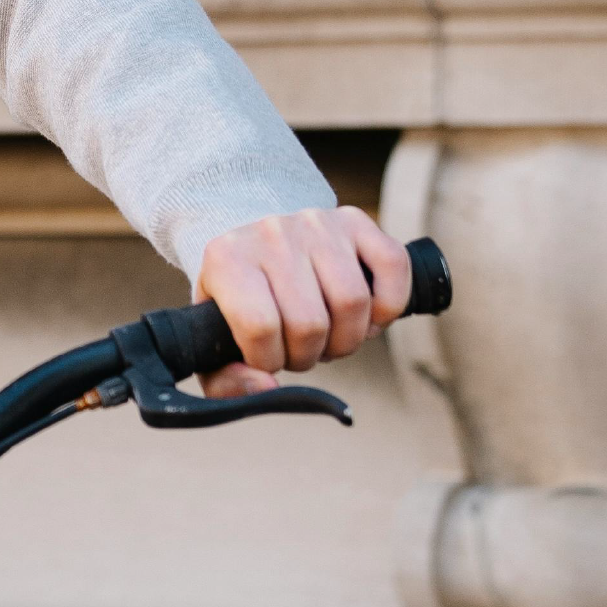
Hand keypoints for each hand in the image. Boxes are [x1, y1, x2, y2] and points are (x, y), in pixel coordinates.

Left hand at [193, 206, 409, 397]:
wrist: (254, 246)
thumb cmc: (236, 303)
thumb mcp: (213, 340)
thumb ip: (225, 381)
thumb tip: (266, 386)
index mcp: (226, 260)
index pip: (260, 327)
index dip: (271, 360)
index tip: (269, 358)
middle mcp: (271, 233)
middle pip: (310, 322)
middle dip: (309, 356)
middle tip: (301, 350)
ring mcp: (316, 223)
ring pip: (353, 302)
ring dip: (348, 339)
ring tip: (329, 338)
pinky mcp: (355, 220)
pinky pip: (393, 267)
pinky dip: (388, 307)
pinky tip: (367, 319)